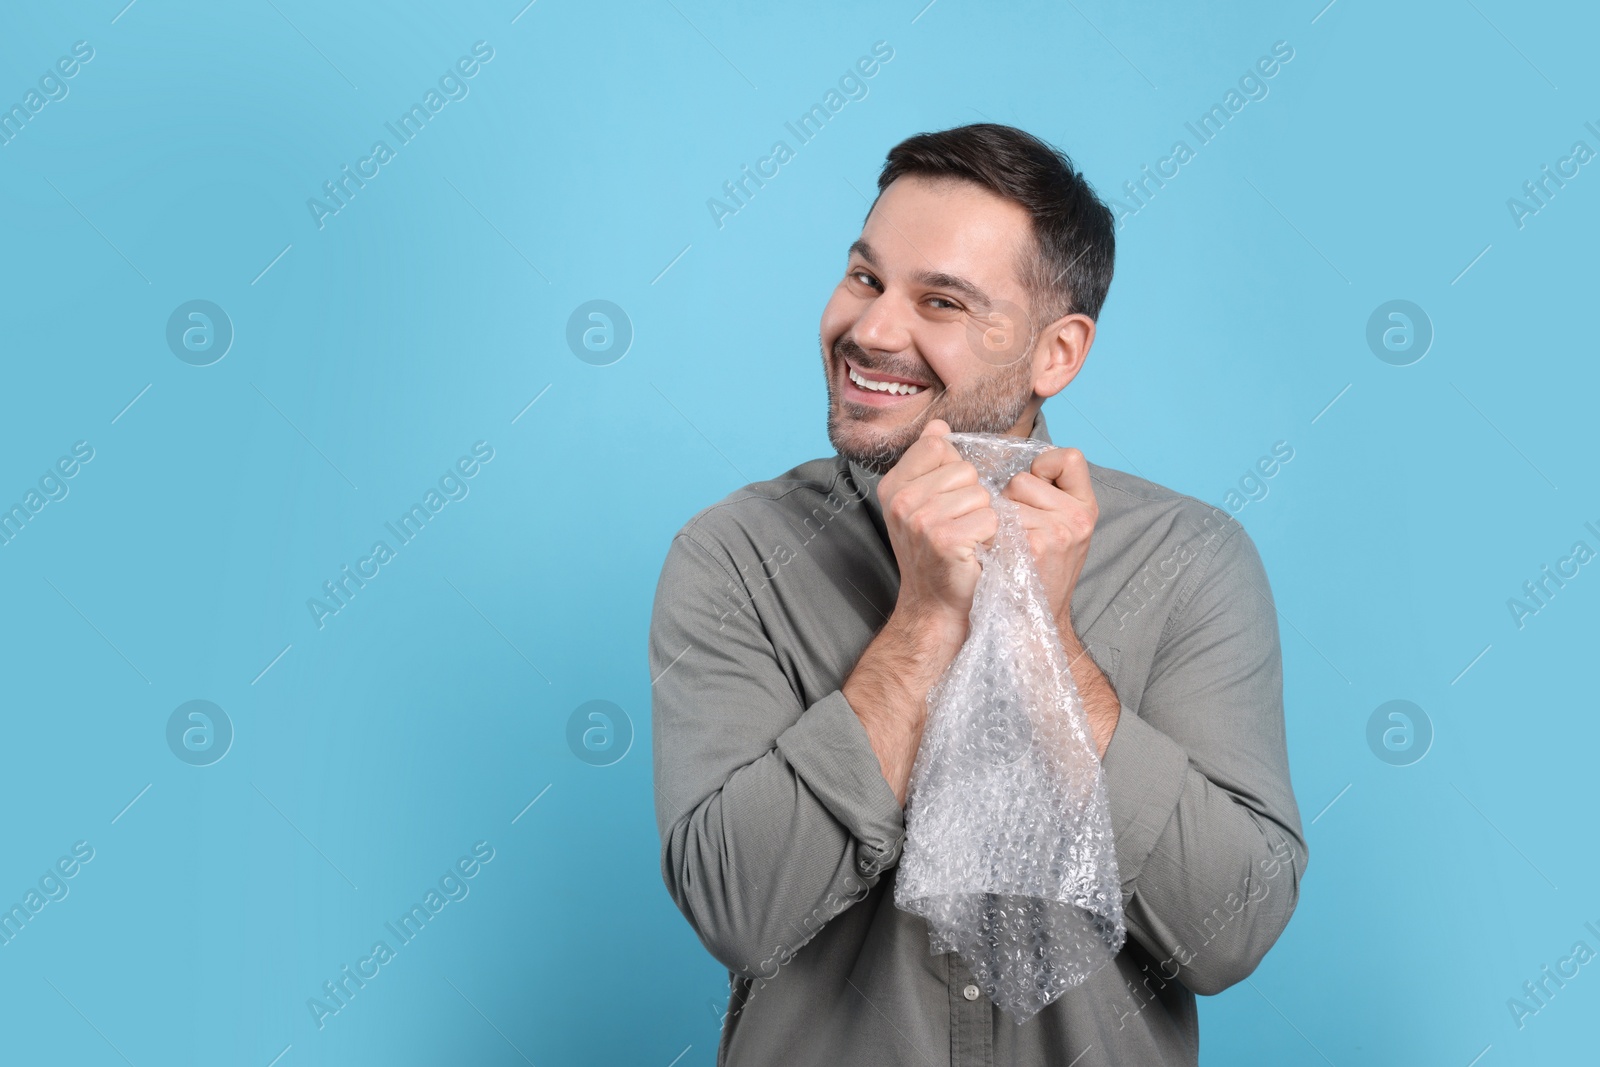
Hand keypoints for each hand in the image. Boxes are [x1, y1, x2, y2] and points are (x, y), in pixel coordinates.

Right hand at [877, 419, 998, 640]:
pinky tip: (975, 551)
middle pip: (964, 470)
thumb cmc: (935, 553)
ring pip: (981, 494)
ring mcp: (921, 520)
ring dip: (983, 518)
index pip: (937, 446)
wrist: (935, 606)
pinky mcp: (945, 540)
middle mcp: (901, 500)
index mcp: (893, 486)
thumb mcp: (923, 502)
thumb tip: (939, 425)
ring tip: (967, 540)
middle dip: (972, 497)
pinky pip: (990, 518)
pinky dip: (991, 536)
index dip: (954, 471)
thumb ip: (929, 461)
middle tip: (958, 526)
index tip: (946, 500)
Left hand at [1000, 446, 1097, 633]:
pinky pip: (994, 521)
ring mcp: (1056, 532)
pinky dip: (988, 536)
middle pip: (1021, 480)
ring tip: (1009, 546)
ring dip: (997, 521)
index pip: (1070, 457)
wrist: (1034, 619)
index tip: (1037, 489)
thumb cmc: (1042, 572)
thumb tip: (1021, 462)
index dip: (1046, 467)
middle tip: (1018, 533)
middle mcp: (1077, 518)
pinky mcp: (1032, 547)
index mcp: (1087, 509)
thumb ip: (1053, 496)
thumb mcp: (1064, 531)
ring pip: (1004, 501)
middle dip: (1010, 501)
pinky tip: (998, 555)